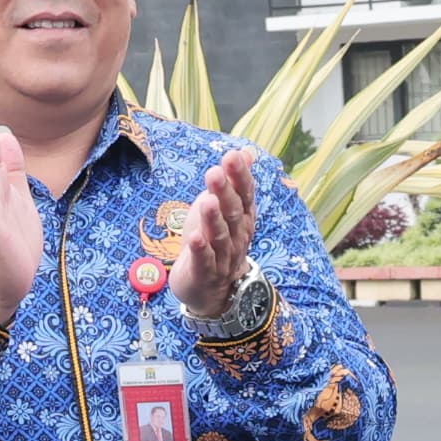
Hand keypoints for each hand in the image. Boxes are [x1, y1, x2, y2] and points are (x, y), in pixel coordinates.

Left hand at [173, 144, 259, 317]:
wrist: (212, 289)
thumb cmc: (215, 241)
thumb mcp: (224, 207)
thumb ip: (234, 181)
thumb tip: (246, 151)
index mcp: (242, 218)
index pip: (245, 194)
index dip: (240, 176)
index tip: (232, 156)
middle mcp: (237, 236)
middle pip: (233, 213)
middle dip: (225, 193)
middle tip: (215, 173)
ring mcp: (222, 256)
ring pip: (221, 236)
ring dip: (214, 219)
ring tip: (207, 201)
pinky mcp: (205, 273)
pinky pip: (205, 261)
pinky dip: (201, 249)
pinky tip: (194, 237)